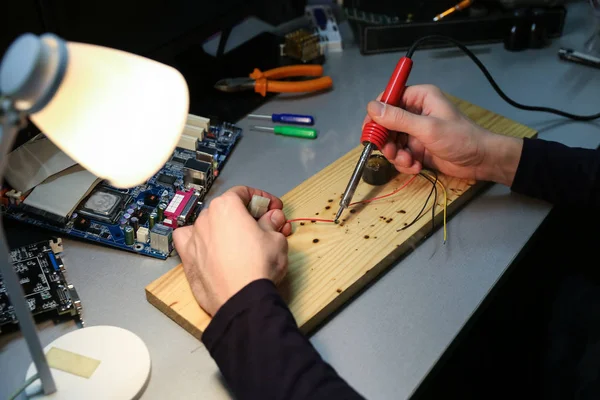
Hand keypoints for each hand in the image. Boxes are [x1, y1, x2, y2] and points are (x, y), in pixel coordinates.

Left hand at [173, 186, 291, 315]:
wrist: (242, 299)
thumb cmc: (258, 267)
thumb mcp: (276, 240)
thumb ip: (272, 224)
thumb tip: (272, 219)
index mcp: (226, 207)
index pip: (245, 193)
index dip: (264, 199)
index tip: (274, 209)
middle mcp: (206, 218)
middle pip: (228, 209)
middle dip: (248, 216)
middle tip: (266, 227)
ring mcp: (194, 238)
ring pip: (210, 224)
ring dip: (226, 227)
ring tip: (243, 240)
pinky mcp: (188, 259)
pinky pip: (189, 240)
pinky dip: (198, 239)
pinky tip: (209, 245)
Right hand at [365, 85, 522, 185]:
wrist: (480, 161)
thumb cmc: (459, 138)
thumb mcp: (427, 128)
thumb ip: (398, 119)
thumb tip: (372, 107)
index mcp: (419, 98)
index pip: (389, 99)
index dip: (377, 114)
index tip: (369, 130)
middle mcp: (415, 112)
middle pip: (386, 124)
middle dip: (387, 141)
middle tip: (391, 152)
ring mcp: (415, 131)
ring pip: (391, 142)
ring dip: (396, 155)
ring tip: (408, 162)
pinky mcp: (416, 148)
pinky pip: (400, 154)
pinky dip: (404, 163)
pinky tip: (416, 167)